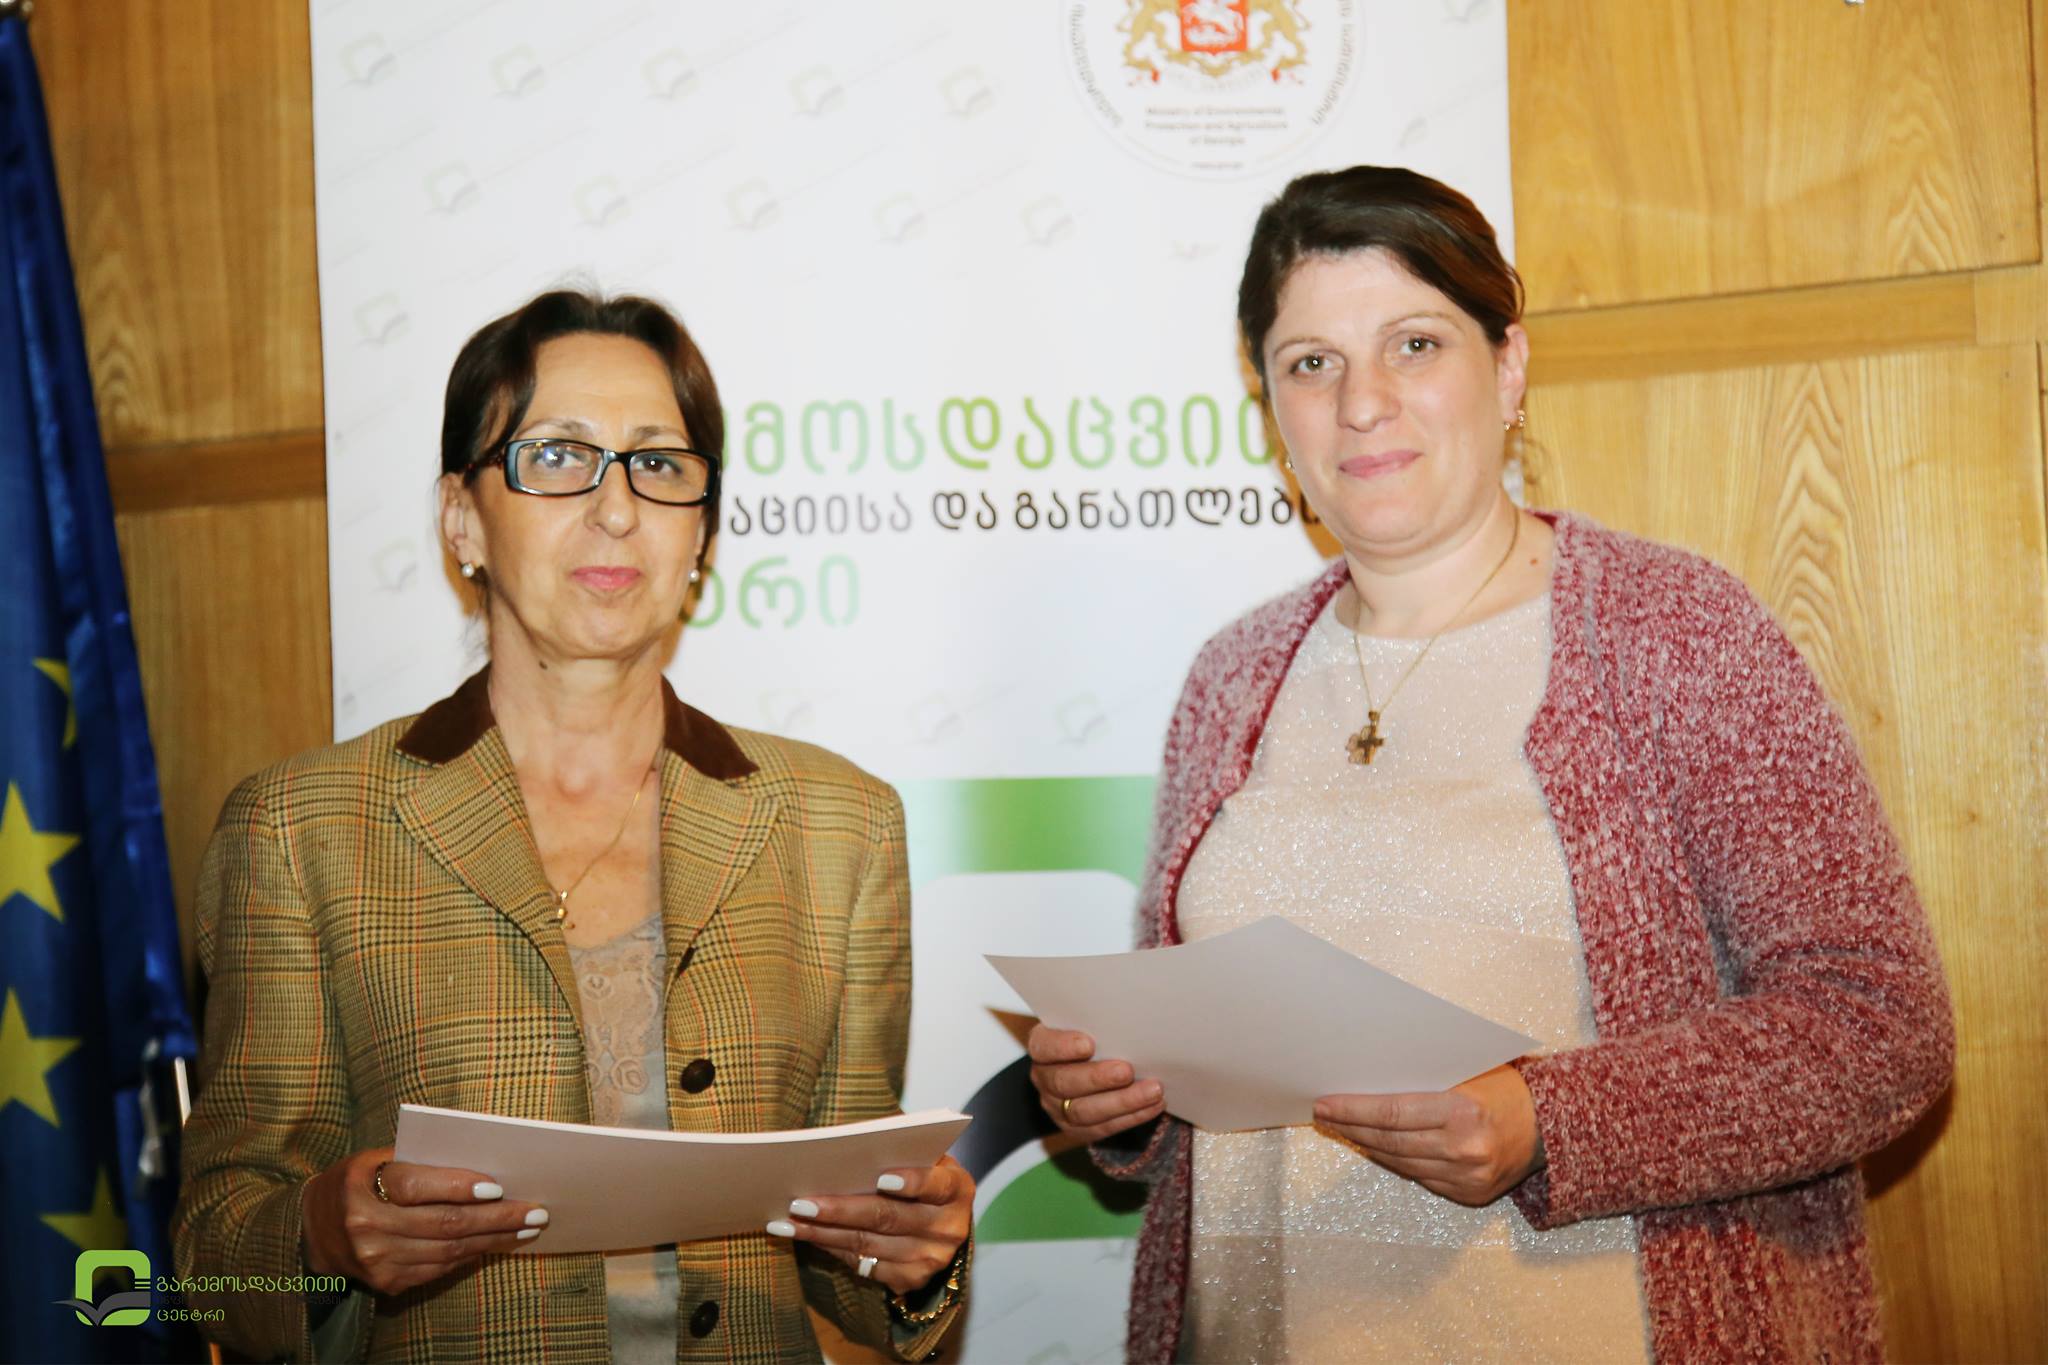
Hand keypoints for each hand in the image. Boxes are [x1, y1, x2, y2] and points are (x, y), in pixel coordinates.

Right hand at [300, 1147, 548, 1294]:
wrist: (313, 1229)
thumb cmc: (359, 1181)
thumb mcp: (377, 1159)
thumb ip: (421, 1160)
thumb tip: (485, 1162)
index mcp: (362, 1184)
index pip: (416, 1186)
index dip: (459, 1187)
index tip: (498, 1187)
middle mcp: (367, 1225)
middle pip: (443, 1224)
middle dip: (497, 1218)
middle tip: (536, 1211)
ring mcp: (376, 1259)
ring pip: (447, 1251)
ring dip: (493, 1240)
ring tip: (527, 1228)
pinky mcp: (385, 1282)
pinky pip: (438, 1269)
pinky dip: (471, 1255)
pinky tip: (495, 1244)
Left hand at [770, 1156, 973, 1295]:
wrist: (941, 1224)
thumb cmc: (923, 1179)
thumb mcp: (924, 1159)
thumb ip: (898, 1152)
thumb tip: (842, 1149)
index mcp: (957, 1189)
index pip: (935, 1184)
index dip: (911, 1181)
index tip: (881, 1177)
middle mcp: (949, 1227)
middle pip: (889, 1217)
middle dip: (840, 1210)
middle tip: (800, 1203)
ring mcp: (930, 1259)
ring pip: (868, 1244)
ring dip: (822, 1233)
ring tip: (788, 1221)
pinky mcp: (911, 1279)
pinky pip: (863, 1264)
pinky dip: (831, 1248)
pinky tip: (806, 1237)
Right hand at [1026, 1024, 1165, 1141]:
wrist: (1086, 1067)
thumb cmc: (1091, 1038)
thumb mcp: (1087, 1025)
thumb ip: (1099, 1024)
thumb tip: (1129, 1017)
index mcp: (1043, 1048)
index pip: (1044, 1047)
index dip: (1064, 1047)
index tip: (1089, 1044)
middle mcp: (1045, 1079)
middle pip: (1065, 1083)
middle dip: (1098, 1078)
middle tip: (1127, 1071)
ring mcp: (1058, 1108)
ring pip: (1085, 1111)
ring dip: (1123, 1101)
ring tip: (1153, 1090)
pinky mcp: (1077, 1130)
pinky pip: (1104, 1127)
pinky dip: (1132, 1116)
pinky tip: (1154, 1105)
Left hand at [1313, 1065, 1544, 1207]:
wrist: (1551, 1127)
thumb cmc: (1507, 1089)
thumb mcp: (1468, 1071)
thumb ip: (1426, 1080)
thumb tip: (1371, 1081)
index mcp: (1461, 1111)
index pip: (1391, 1113)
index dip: (1353, 1110)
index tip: (1325, 1103)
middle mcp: (1463, 1148)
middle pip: (1389, 1141)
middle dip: (1351, 1127)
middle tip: (1325, 1115)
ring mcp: (1466, 1177)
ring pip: (1400, 1162)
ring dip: (1368, 1146)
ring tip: (1345, 1129)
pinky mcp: (1468, 1195)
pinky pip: (1420, 1177)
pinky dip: (1396, 1162)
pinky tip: (1378, 1148)